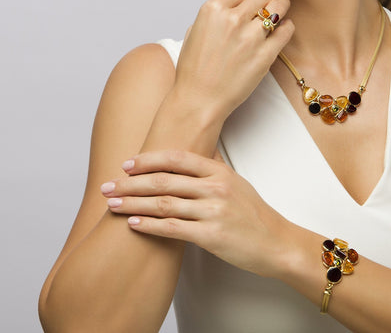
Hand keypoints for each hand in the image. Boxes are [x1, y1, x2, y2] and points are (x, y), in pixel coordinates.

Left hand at [101, 150, 293, 276]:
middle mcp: (215, 188)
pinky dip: (149, 226)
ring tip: (113, 206)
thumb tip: (191, 153)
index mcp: (219, 172)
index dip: (147, 160)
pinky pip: (173, 228)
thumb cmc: (254, 214)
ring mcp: (214, 211)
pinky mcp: (211, 235)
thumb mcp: (237, 182)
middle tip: (108, 186)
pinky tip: (133, 224)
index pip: (176, 158)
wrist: (276, 242)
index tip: (126, 165)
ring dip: (133, 205)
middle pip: (164, 180)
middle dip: (131, 183)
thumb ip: (213, 169)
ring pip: (163, 204)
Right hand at [174, 0, 293, 117]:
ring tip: (282, 9)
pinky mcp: (265, 55)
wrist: (199, 100)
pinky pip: (286, 31)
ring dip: (282, 5)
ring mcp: (250, 37)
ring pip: (278, 8)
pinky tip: (283, 30)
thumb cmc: (194, 69)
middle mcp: (232, 19)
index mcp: (212, 10)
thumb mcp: (195, 31)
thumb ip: (215, 11)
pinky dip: (287, 27)